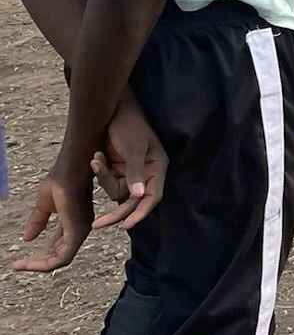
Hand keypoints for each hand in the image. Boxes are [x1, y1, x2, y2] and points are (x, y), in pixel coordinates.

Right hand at [13, 160, 92, 272]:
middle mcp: (79, 229)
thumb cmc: (61, 181)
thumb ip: (38, 222)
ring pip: (59, 259)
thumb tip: (27, 238)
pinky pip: (62, 258)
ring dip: (38, 265)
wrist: (68, 171)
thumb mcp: (44, 206)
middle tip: (18, 265)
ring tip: (20, 265)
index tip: (20, 261)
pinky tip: (27, 263)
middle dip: (37, 262)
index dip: (39, 255)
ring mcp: (80, 231)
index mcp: (72, 223)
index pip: (57, 247)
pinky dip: (44, 263)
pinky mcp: (77, 232)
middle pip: (58, 255)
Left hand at [93, 94, 165, 231]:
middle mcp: (145, 174)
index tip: (126, 226)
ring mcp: (130, 172)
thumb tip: (138, 196)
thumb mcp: (134, 147)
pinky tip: (96, 157)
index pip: (152, 197)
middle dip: (115, 212)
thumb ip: (136, 171)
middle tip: (97, 225)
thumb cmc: (130, 124)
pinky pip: (106, 181)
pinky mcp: (116, 170)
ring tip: (96, 159)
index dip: (141, 213)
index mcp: (157, 168)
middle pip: (132, 201)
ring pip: (116, 191)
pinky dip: (100, 172)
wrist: (113, 108)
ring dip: (104, 179)